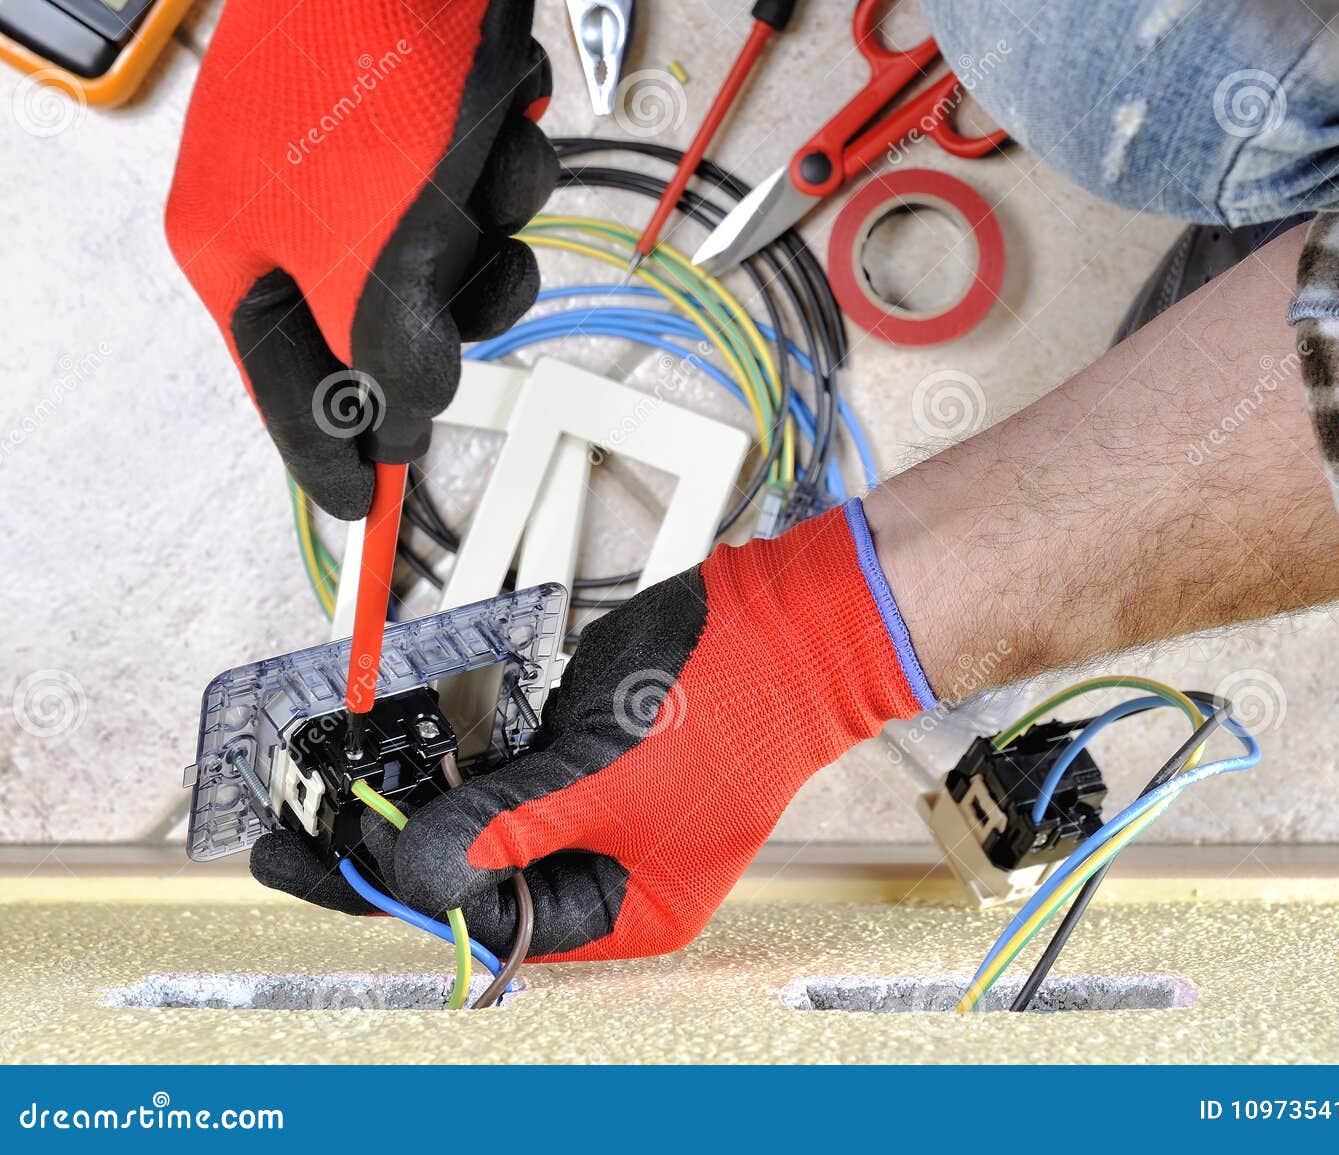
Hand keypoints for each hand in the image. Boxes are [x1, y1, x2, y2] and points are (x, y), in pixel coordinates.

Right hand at [166, 0, 556, 517]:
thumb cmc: (365, 63)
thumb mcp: (371, 247)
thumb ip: (385, 352)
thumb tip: (401, 418)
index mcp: (239, 250)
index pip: (285, 385)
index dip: (328, 449)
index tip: (364, 503)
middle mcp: (294, 215)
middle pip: (387, 330)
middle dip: (447, 301)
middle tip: (458, 272)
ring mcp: (364, 172)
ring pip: (457, 264)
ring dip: (491, 222)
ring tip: (477, 158)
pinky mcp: (430, 131)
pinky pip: (485, 194)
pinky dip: (505, 162)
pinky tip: (496, 110)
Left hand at [251, 503, 935, 959]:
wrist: (787, 618)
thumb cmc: (735, 709)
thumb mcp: (608, 783)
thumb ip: (506, 829)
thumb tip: (409, 874)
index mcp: (624, 905)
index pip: (492, 920)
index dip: (403, 893)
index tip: (325, 860)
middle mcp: (600, 864)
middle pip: (473, 873)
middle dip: (392, 850)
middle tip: (298, 833)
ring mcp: (585, 803)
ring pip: (476, 816)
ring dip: (414, 796)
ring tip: (331, 784)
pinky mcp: (574, 745)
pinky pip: (494, 763)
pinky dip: (450, 751)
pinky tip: (396, 741)